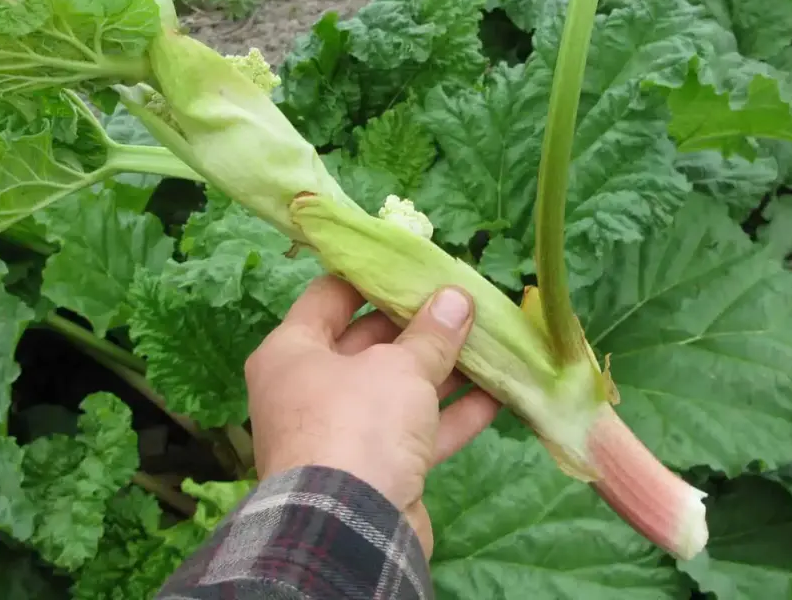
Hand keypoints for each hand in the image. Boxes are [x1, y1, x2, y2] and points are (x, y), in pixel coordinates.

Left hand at [244, 274, 500, 555]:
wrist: (350, 530)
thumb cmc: (357, 424)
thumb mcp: (399, 367)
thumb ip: (431, 333)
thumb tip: (456, 298)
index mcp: (292, 352)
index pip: (330, 295)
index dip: (373, 276)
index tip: (415, 261)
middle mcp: (309, 389)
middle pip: (367, 343)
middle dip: (418, 325)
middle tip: (464, 300)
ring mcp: (342, 432)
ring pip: (398, 389)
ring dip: (444, 368)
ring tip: (491, 340)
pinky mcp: (375, 470)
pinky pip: (416, 431)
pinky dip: (452, 414)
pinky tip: (499, 394)